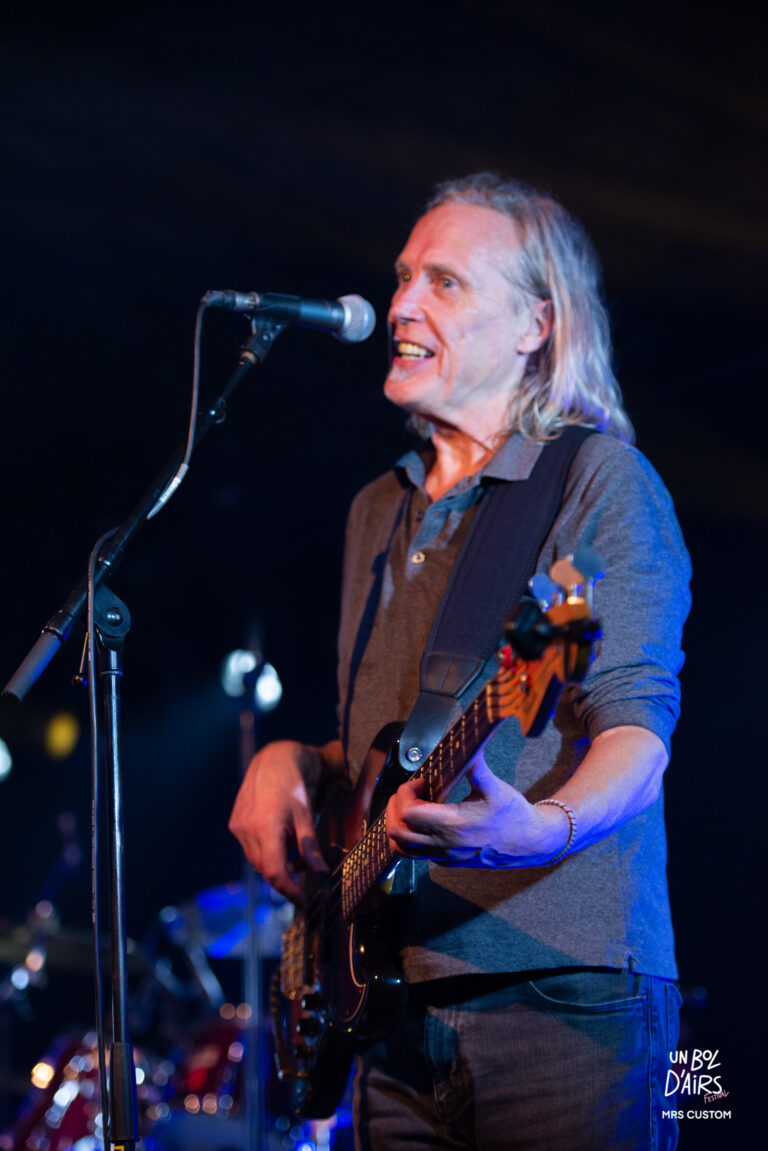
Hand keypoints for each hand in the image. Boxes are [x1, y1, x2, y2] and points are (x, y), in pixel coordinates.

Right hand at [229, 740, 330, 902]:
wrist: (273, 761)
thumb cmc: (292, 786)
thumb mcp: (306, 816)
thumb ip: (310, 847)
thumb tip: (320, 872)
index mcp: (266, 827)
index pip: (275, 871)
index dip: (289, 890)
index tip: (302, 900)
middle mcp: (247, 829)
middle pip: (265, 868)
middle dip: (286, 878)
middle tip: (305, 879)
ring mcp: (238, 827)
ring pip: (257, 860)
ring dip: (276, 865)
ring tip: (297, 858)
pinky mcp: (236, 824)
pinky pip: (251, 848)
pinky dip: (267, 852)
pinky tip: (283, 843)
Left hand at [385, 754, 569, 867]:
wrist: (531, 844)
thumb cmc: (515, 815)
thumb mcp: (495, 787)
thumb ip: (475, 767)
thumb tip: (467, 744)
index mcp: (454, 824)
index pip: (409, 813)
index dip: (405, 793)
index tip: (421, 781)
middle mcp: (445, 844)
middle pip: (397, 832)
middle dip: (394, 807)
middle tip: (409, 792)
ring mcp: (445, 856)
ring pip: (401, 848)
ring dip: (397, 825)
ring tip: (409, 807)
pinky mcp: (448, 862)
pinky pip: (415, 854)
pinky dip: (408, 837)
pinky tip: (422, 820)